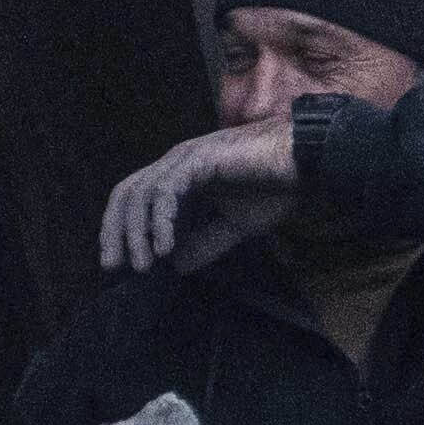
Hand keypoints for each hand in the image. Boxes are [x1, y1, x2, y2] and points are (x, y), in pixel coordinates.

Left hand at [97, 113, 299, 272]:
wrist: (308, 164)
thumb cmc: (276, 187)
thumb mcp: (234, 226)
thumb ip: (205, 242)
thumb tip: (177, 266)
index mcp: (181, 174)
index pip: (135, 198)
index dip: (120, 228)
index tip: (120, 263)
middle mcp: (177, 162)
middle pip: (127, 193)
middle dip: (115, 231)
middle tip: (115, 267)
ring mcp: (186, 157)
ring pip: (142, 192)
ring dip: (137, 232)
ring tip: (143, 265)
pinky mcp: (200, 159)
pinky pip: (167, 190)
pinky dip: (161, 220)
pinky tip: (165, 247)